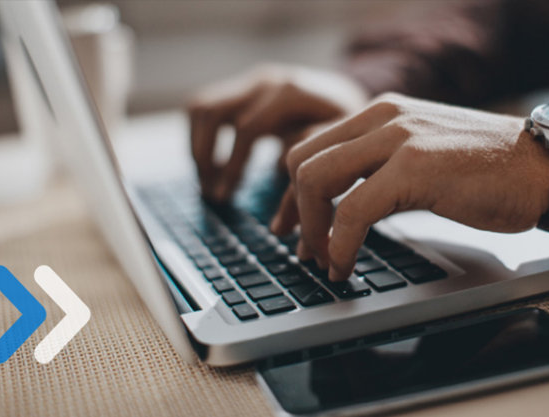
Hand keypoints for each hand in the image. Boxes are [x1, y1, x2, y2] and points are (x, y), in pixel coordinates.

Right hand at [187, 64, 367, 199]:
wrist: (351, 98)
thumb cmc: (350, 130)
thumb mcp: (341, 152)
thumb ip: (310, 179)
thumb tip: (279, 226)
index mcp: (291, 93)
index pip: (247, 129)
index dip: (234, 167)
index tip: (224, 198)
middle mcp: (267, 81)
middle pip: (212, 112)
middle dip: (206, 156)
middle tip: (211, 194)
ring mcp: (252, 81)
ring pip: (201, 107)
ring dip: (198, 146)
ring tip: (209, 184)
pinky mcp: (243, 88)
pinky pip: (204, 107)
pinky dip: (200, 136)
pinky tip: (215, 167)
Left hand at [271, 93, 548, 280]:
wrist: (543, 166)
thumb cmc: (489, 170)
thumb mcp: (422, 155)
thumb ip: (382, 166)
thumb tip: (344, 204)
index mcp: (382, 113)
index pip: (312, 146)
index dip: (291, 192)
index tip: (288, 225)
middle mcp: (382, 117)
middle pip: (302, 160)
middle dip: (293, 211)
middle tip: (302, 248)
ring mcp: (397, 139)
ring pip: (316, 179)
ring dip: (311, 229)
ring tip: (322, 260)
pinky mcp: (414, 168)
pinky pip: (352, 210)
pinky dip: (339, 244)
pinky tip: (344, 265)